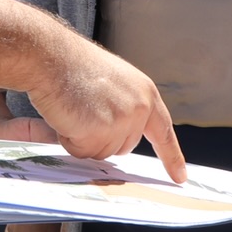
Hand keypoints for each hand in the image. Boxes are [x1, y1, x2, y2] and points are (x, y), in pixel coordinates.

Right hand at [26, 37, 186, 179]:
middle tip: (83, 109)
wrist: (51, 55)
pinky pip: (82, 152)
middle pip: (123, 148)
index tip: (179, 177)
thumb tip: (122, 140)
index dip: (171, 157)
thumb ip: (126, 109)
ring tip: (74, 108)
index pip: (163, 132)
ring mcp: (121, 121)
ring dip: (83, 138)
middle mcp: (139, 108)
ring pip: (101, 153)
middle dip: (101, 137)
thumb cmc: (73, 66)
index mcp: (145, 94)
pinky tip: (66, 114)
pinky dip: (69, 140)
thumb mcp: (113, 84)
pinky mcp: (100, 131)